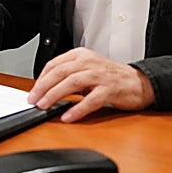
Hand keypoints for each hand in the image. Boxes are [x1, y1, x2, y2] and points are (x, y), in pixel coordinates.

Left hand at [27, 47, 155, 121]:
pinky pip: (91, 100)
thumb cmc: (109, 78)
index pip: (54, 64)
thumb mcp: (86, 70)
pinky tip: (68, 116)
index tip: (33, 92)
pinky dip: (78, 109)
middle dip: (43, 87)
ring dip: (55, 95)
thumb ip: (68, 76)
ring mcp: (100, 75)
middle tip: (33, 100)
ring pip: (72, 83)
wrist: (138, 82)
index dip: (41, 79)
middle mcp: (89, 62)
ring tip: (44, 106)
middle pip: (60, 72)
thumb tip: (45, 90)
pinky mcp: (110, 89)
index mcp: (81, 55)